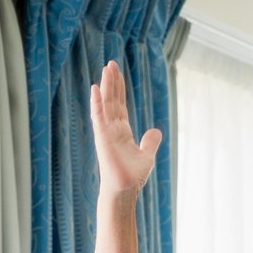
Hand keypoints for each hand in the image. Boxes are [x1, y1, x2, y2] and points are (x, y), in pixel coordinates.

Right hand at [89, 60, 159, 195]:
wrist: (125, 189)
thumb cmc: (132, 175)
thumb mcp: (147, 155)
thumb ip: (150, 142)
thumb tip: (156, 130)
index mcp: (122, 130)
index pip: (119, 104)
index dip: (119, 89)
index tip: (117, 73)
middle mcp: (112, 127)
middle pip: (112, 100)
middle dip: (112, 82)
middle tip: (111, 63)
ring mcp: (106, 131)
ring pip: (105, 103)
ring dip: (106, 86)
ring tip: (106, 69)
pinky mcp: (102, 136)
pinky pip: (98, 116)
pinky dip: (97, 102)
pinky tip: (96, 88)